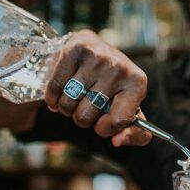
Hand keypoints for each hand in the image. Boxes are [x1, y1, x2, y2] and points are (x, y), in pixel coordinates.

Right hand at [44, 30, 151, 146]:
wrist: (94, 50)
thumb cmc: (112, 85)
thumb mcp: (129, 109)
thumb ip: (134, 134)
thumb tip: (117, 141)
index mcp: (137, 84)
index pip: (118, 122)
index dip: (104, 129)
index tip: (101, 122)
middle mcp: (119, 68)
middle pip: (85, 116)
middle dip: (81, 118)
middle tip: (85, 106)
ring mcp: (98, 57)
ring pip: (68, 103)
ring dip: (65, 108)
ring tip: (73, 98)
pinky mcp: (76, 48)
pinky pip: (54, 88)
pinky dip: (52, 97)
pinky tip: (60, 93)